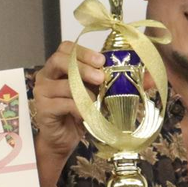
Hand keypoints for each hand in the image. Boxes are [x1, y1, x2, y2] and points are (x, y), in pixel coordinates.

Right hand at [30, 41, 104, 162]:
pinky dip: (80, 108)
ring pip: (64, 84)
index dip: (84, 51)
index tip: (102, 60)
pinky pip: (64, 103)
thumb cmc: (78, 112)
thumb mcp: (95, 92)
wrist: (62, 138)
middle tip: (100, 77)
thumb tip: (145, 76)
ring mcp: (42, 92)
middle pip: (60, 60)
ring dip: (84, 92)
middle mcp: (46, 75)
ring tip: (96, 100)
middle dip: (83, 67)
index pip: (66, 48)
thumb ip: (109, 81)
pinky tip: (87, 113)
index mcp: (57, 66)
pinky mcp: (43, 109)